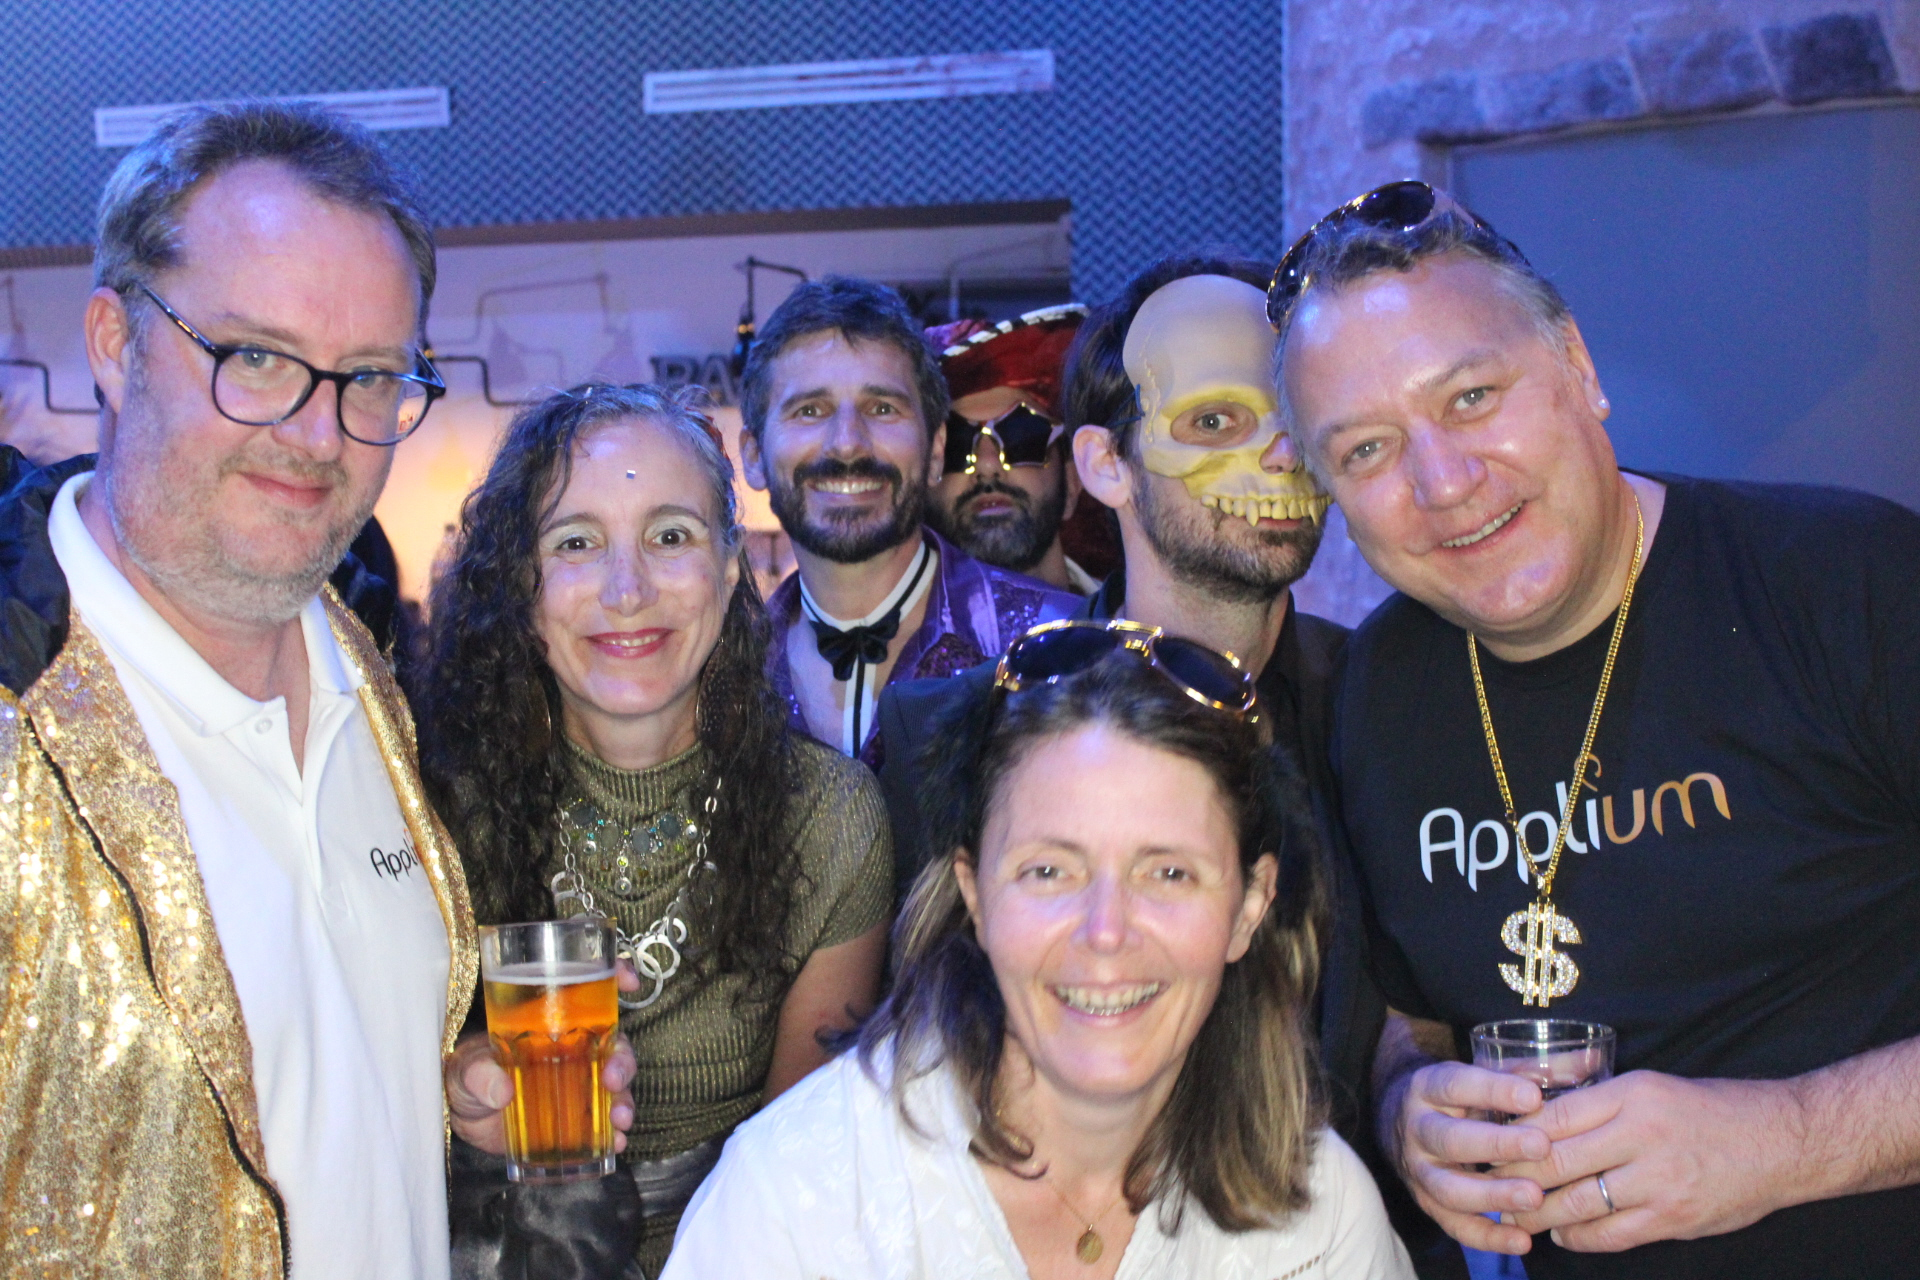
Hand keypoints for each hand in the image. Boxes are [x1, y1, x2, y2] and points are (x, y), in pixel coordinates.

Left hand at [446, 960, 640, 1154]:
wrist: (467, 1116)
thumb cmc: (468, 1075)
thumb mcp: (467, 1066)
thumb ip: (479, 1073)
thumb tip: (501, 1089)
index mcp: (552, 1020)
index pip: (591, 990)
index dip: (617, 975)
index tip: (630, 981)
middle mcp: (575, 1046)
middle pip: (615, 1043)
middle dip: (623, 1059)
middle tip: (613, 1079)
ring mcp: (580, 1081)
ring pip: (617, 1083)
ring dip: (626, 1098)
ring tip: (619, 1118)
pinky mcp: (578, 1114)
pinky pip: (605, 1121)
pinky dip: (615, 1132)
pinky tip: (615, 1142)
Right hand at [1385, 1059, 1552, 1254]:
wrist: (1402, 1119)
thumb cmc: (1459, 1096)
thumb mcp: (1483, 1073)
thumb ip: (1531, 1070)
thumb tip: (1591, 1060)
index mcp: (1428, 1087)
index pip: (1456, 1085)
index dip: (1493, 1090)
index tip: (1533, 1096)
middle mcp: (1417, 1129)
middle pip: (1449, 1139)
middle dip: (1496, 1145)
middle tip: (1541, 1148)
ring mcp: (1418, 1171)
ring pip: (1448, 1189)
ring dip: (1492, 1195)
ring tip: (1535, 1198)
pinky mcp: (1427, 1204)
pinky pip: (1453, 1225)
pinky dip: (1487, 1237)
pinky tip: (1522, 1240)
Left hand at [1498, 1070, 1800, 1251]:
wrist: (1784, 1141)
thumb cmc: (1710, 1110)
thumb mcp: (1651, 1088)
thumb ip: (1600, 1106)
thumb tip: (1538, 1124)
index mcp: (1632, 1094)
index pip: (1553, 1116)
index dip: (1515, 1136)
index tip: (1490, 1145)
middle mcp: (1642, 1134)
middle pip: (1555, 1160)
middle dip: (1515, 1176)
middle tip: (1489, 1183)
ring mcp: (1659, 1180)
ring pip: (1576, 1202)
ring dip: (1539, 1212)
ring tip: (1516, 1213)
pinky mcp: (1674, 1219)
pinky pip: (1610, 1235)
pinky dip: (1577, 1236)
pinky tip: (1561, 1232)